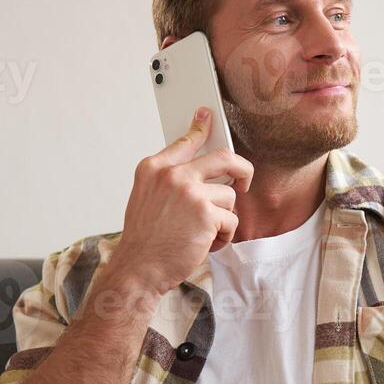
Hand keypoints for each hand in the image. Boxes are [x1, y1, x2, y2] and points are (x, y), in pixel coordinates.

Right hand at [109, 108, 254, 297]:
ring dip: (223, 219)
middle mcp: (172, 175)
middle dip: (242, 170)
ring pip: (229, 197)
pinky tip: (204, 244)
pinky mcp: (207, 214)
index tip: (208, 115)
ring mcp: (190, 192)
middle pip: (224, 157)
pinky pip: (231, 220)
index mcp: (153, 169)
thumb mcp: (145, 198)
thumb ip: (167, 180)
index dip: (200, 127)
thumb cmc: (144, 240)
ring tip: (203, 233)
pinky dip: (223, 237)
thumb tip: (198, 172)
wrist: (139, 268)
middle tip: (244, 182)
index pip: (185, 141)